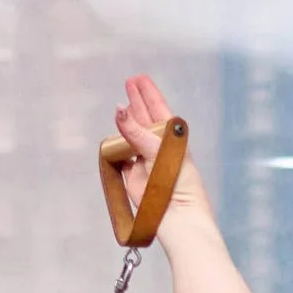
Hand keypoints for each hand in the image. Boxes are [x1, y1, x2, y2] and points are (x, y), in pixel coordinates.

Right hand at [111, 71, 208, 230]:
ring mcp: (144, 160)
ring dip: (127, 121)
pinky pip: (122, 157)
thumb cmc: (176, 181)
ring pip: (132, 136)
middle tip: (129, 82)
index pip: (158, 108)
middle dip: (137, 100)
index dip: (148, 93)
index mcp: (171, 137)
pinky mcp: (133, 176)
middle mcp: (157, 146)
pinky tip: (115, 136)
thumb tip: (119, 109)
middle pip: (144, 118)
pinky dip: (117, 148)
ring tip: (122, 105)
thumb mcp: (157, 149)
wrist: (176, 215)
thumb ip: (136, 130)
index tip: (139, 78)